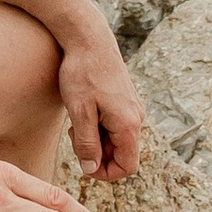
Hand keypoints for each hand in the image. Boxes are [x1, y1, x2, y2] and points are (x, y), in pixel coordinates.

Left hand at [57, 27, 144, 180]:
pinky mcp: (125, 99)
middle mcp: (136, 117)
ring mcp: (132, 107)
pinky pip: (115, 124)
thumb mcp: (79, 112)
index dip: (106, 173)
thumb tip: (92, 169)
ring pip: (116, 139)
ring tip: (77, 120)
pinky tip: (84, 110)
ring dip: (96, 139)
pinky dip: (99, 125)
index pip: (128, 167)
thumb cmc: (82, 73)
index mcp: (128, 124)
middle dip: (97, 153)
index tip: (83, 163)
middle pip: (121, 153)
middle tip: (75, 134)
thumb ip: (86, 144)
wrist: (88, 38)